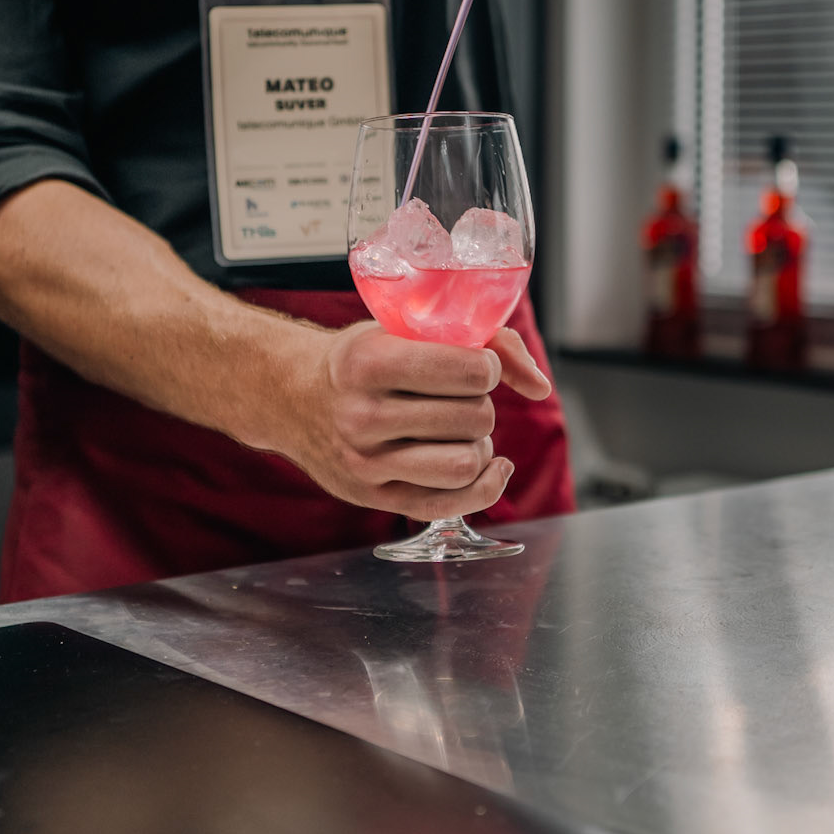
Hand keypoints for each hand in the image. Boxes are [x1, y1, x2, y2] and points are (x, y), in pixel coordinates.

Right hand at [275, 319, 551, 521]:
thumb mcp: (404, 329)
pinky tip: (487, 465)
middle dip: (482, 403)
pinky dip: (484, 486)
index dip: (487, 366)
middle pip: (472, 417)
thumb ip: (483, 341)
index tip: (476, 363)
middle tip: (461, 394)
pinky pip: (450, 504)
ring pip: (465, 463)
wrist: (294, 395)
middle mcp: (363, 415)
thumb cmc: (360, 357)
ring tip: (462, 428)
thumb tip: (539, 386)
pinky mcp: (374, 497)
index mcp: (369, 361)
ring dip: (480, 444)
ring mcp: (366, 463)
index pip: (467, 371)